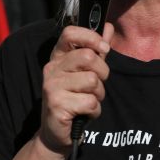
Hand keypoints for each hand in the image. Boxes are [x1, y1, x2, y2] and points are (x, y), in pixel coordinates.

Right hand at [40, 23, 113, 152]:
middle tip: (96, 85)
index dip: (91, 37)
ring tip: (88, 101)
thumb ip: (96, 49)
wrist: (56, 133)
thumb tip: (108, 26)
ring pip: (92, 81)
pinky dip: (94, 111)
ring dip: (99, 95)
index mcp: (58, 58)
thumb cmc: (74, 99)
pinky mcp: (57, 105)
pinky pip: (90, 102)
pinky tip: (84, 113)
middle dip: (102, 73)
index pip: (70, 33)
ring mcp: (52, 87)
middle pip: (88, 57)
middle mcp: (52, 69)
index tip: (103, 49)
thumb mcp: (85, 72)